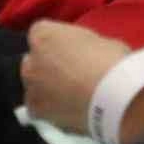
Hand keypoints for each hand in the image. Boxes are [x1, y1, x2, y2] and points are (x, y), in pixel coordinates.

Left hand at [22, 20, 130, 134]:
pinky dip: (51, 107)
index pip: (41, 32)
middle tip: (73, 70)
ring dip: (47, 86)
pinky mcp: (36, 111)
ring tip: (74, 92)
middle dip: (48, 64)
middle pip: (34, 59)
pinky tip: (71, 107)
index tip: (72, 48)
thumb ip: (80, 45)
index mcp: (45, 35)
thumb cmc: (111, 62)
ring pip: (34, 84)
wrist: (112, 96)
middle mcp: (31, 60)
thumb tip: (84, 52)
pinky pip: (40, 106)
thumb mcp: (99, 39)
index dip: (58, 41)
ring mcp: (31, 87)